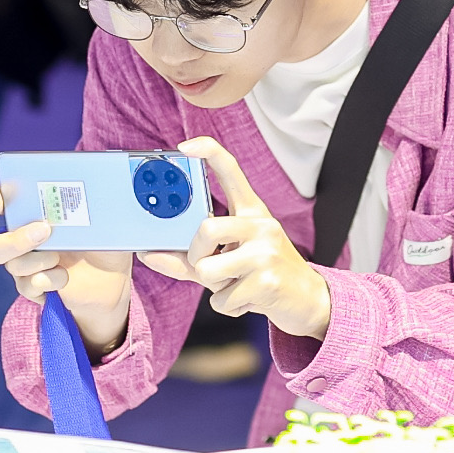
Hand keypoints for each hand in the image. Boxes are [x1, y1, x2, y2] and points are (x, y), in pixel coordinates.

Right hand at [0, 185, 136, 353]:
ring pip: (12, 266)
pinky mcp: (36, 286)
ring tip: (59, 258)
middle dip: (15, 240)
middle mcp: (24, 237)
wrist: (113, 277)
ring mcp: (28, 264)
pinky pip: (28, 286)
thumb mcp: (103, 219)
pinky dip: (47, 280)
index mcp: (35, 212)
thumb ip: (93, 204)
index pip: (5, 201)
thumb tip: (96, 188)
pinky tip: (65, 277)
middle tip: (44, 231)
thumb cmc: (105, 239)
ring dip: (36, 261)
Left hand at [141, 136, 333, 340]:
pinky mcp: (269, 281)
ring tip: (234, 286)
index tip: (184, 146)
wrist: (307, 299)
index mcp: (251, 211)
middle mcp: (262, 224)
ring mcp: (267, 251)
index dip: (208, 152)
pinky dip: (227, 306)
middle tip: (208, 266)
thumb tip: (147, 254)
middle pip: (206, 229)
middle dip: (196, 256)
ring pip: (207, 269)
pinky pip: (222, 300)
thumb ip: (187, 257)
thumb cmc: (259, 275)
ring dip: (213, 288)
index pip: (231, 170)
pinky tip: (248, 299)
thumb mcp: (226, 260)